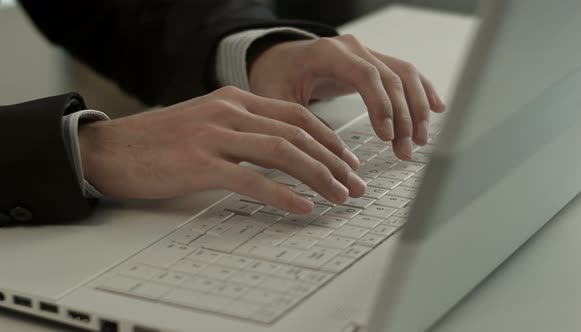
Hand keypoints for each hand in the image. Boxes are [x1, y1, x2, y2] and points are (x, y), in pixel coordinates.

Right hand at [78, 86, 364, 213]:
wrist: (111, 149)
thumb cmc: (161, 142)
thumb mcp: (208, 123)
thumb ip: (243, 130)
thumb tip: (283, 153)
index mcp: (235, 101)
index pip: (297, 116)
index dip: (329, 139)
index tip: (347, 161)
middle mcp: (229, 113)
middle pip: (297, 134)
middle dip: (333, 161)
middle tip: (354, 183)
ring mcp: (214, 136)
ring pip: (282, 153)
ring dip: (318, 176)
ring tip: (339, 196)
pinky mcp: (199, 163)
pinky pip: (252, 180)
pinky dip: (282, 194)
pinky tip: (301, 206)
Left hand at [249, 35, 445, 159]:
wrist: (281, 59)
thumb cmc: (277, 77)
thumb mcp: (276, 97)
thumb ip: (296, 119)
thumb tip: (322, 153)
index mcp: (329, 53)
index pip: (365, 75)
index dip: (381, 105)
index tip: (387, 136)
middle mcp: (353, 49)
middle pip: (391, 79)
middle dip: (404, 118)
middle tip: (406, 151)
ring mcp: (368, 53)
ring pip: (405, 76)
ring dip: (417, 109)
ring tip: (420, 141)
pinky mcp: (376, 63)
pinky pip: (406, 74)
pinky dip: (423, 92)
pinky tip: (437, 109)